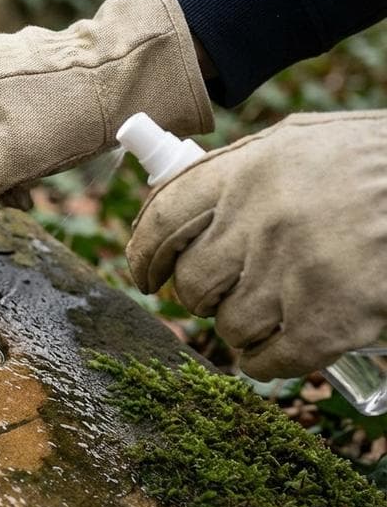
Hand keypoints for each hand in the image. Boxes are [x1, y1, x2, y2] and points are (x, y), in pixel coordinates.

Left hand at [127, 111, 386, 378]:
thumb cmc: (377, 167)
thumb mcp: (305, 143)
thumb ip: (240, 169)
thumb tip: (174, 210)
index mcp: (252, 169)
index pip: (162, 219)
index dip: (143, 254)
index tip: (145, 274)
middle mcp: (264, 220)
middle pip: (191, 283)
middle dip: (199, 296)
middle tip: (220, 294)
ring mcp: (296, 273)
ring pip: (228, 325)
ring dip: (240, 327)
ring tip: (270, 312)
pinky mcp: (331, 322)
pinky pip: (267, 361)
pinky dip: (263, 363)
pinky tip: (274, 352)